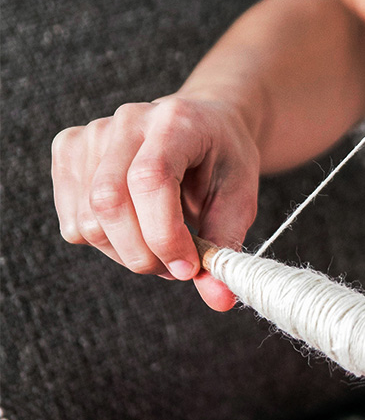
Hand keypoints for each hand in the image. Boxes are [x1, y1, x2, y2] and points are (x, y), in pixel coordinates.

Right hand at [51, 95, 261, 310]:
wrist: (205, 126)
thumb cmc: (223, 160)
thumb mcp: (240, 198)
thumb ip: (226, 245)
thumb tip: (220, 299)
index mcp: (176, 122)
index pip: (150, 179)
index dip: (164, 234)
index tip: (188, 267)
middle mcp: (128, 120)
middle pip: (108, 203)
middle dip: (143, 253)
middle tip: (176, 266)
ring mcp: (92, 133)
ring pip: (87, 220)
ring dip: (125, 253)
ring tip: (160, 246)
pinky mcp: (69, 150)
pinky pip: (72, 221)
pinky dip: (104, 243)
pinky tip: (134, 228)